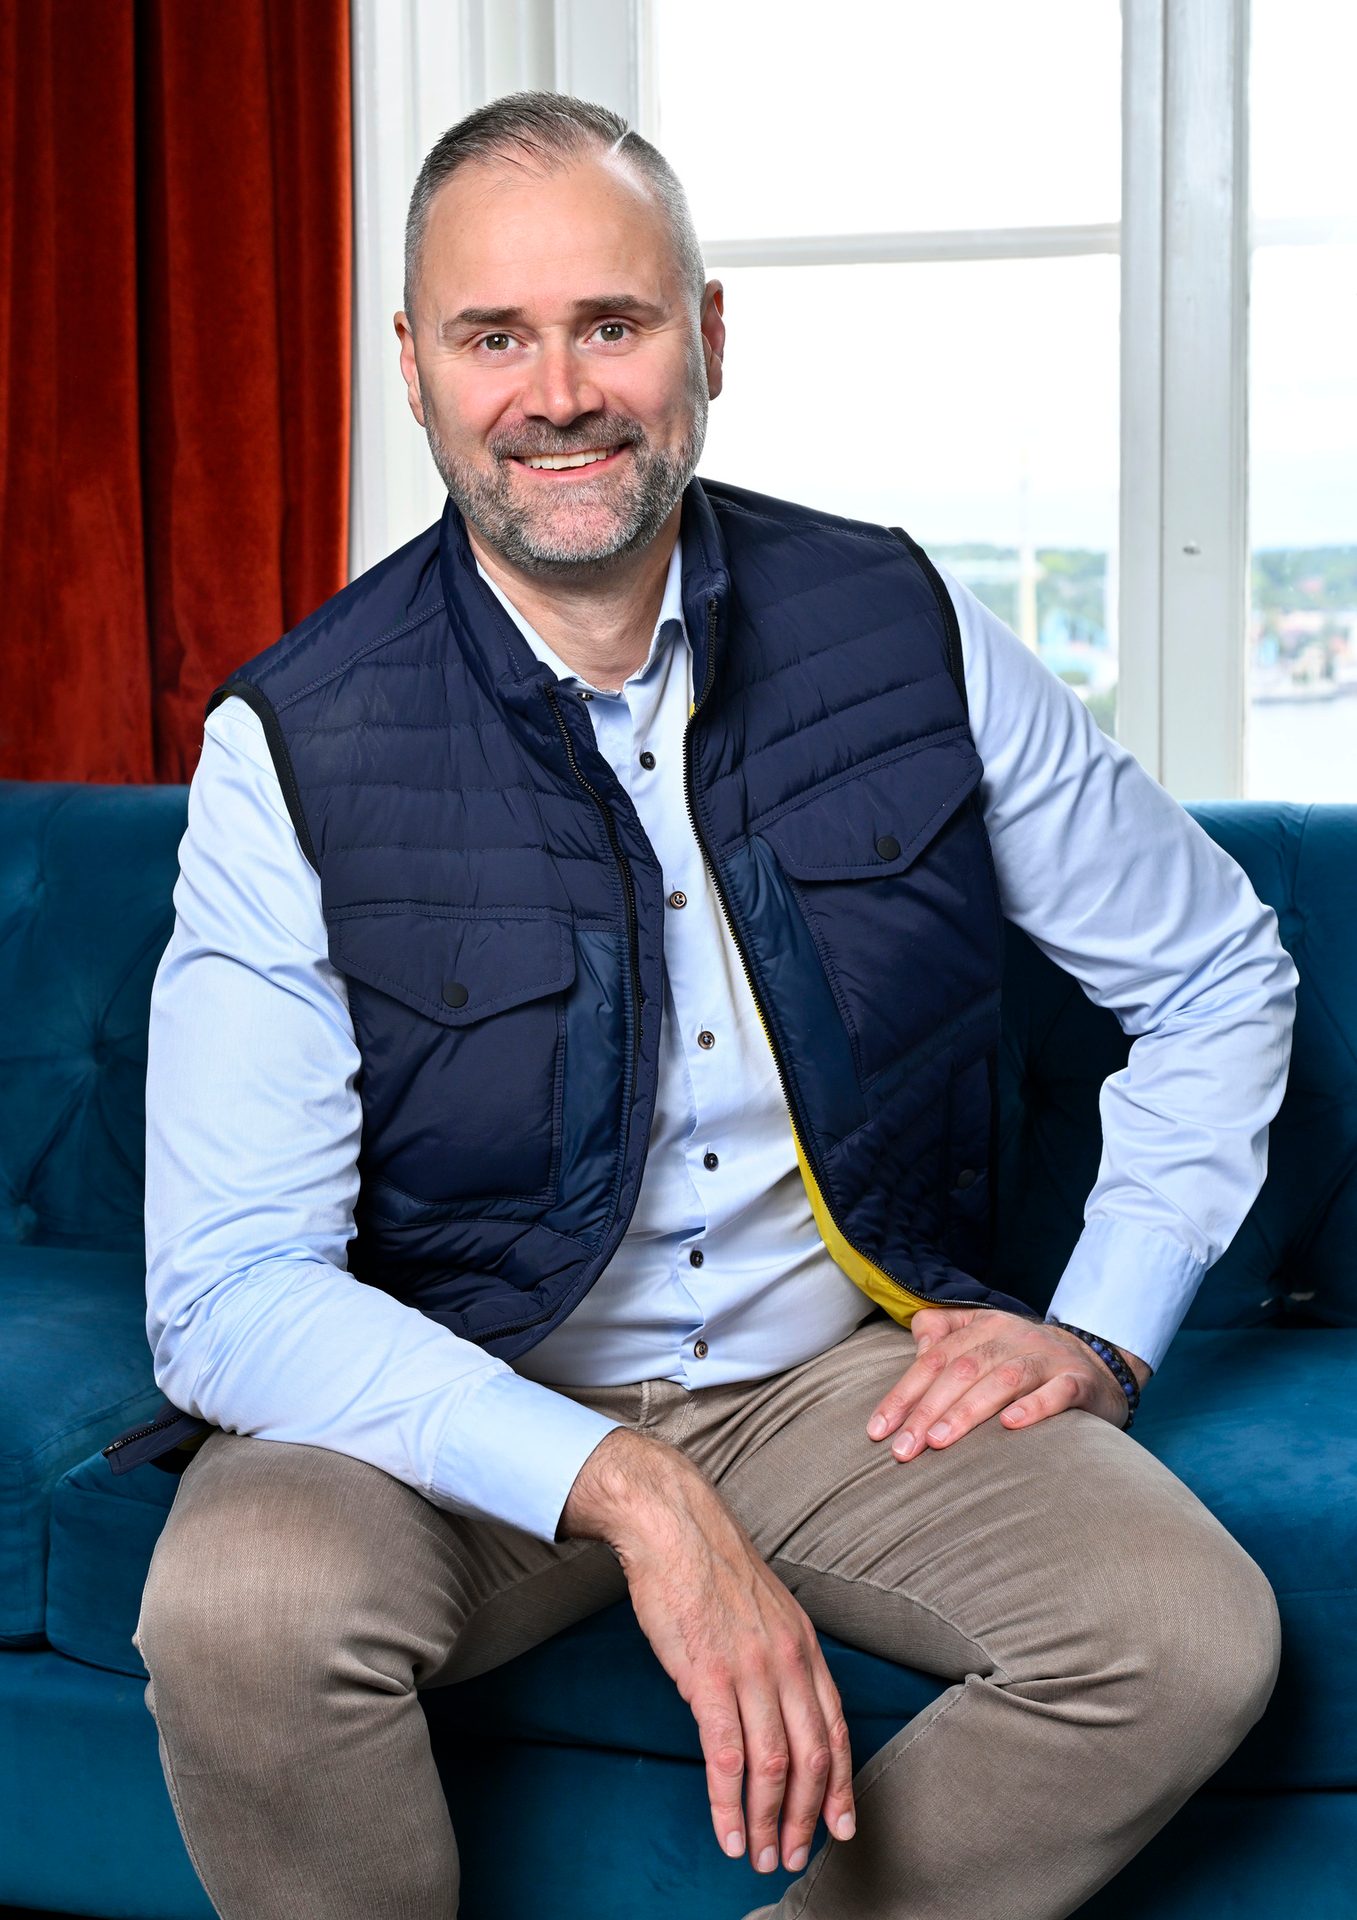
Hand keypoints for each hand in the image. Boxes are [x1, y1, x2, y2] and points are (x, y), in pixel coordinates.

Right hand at [560, 1429, 855, 1876]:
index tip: (840, 1826)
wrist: (673, 1524)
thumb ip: (776, 1658)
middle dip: (807, 1818)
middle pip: (812, 1757)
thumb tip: (772, 1708)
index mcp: (804, 1645)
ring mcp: (750, 1670)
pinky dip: (728, 1804)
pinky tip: (727, 1832)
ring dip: (769, 1822)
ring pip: (774, 1766)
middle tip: (795, 1857)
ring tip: (760, 1856)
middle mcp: (788, 1661)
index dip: (840, 1785)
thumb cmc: (709, 1565)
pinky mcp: (707, 1676)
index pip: (836, 1729)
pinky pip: (726, 1756)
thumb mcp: (765, 1609)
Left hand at [866, 1308, 1150, 1460]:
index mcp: (984, 1328)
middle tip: (903, 1450)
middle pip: (962, 1370)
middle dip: (926, 1410)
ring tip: (938, 1441)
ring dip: (967, 1411)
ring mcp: (1047, 1358)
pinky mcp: (1079, 1382)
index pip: (934, 1359)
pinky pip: (1057, 1393)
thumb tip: (916, 1343)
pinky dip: (1033, 1407)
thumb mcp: (985, 1338)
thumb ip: (946, 1335)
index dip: (904, 1394)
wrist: (1099, 1362)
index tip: (878, 1431)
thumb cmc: (1026, 1359)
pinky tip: (1010, 1426)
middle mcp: (1013, 1338)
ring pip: (1003, 1380)